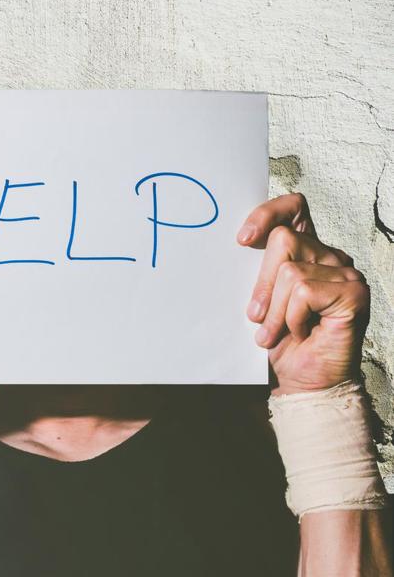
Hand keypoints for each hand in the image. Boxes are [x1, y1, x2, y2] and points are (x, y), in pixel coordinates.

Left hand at [237, 193, 368, 394]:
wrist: (302, 381)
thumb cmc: (280, 343)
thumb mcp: (258, 301)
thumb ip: (254, 272)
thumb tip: (234, 247)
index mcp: (305, 251)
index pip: (293, 208)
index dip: (267, 213)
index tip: (242, 240)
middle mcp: (328, 255)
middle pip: (282, 240)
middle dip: (260, 283)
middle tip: (256, 317)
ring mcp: (345, 272)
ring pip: (289, 271)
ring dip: (274, 310)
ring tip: (276, 332)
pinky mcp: (354, 292)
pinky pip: (304, 291)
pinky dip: (292, 317)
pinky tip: (300, 332)